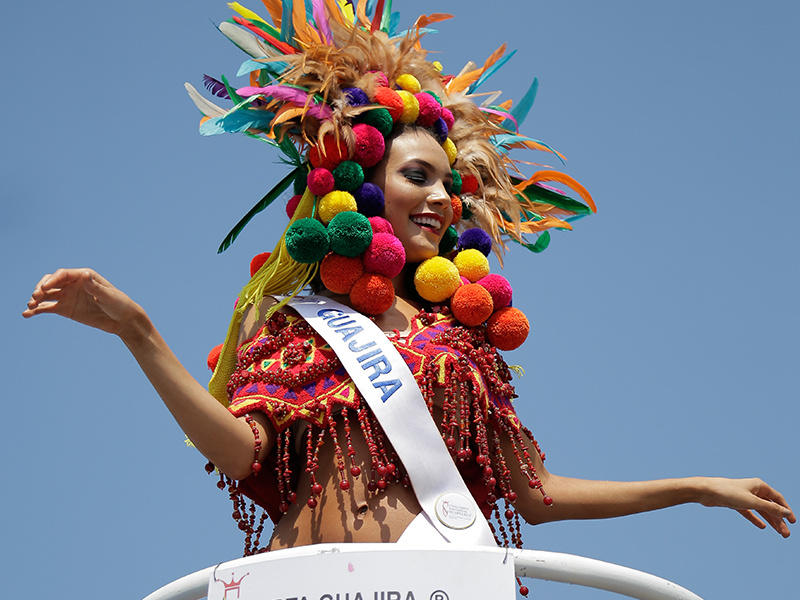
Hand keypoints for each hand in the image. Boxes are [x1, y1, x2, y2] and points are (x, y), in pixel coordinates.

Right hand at [23, 268, 143, 337]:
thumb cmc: (119, 304)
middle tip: (36, 297)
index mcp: (84, 276)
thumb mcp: (108, 296)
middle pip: (51, 282)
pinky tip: (27, 315)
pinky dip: (37, 310)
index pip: (63, 275)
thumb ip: (95, 287)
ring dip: (36, 299)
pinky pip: (47, 308)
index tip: (45, 288)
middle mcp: (73, 284)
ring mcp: (68, 296)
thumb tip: (84, 274)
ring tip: (29, 307)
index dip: (52, 280)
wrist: (123, 320)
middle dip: (41, 288)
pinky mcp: (65, 309)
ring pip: (46, 295)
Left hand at [699, 477, 794, 536]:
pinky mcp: (735, 503)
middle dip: (779, 520)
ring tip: (779, 533)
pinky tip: (762, 526)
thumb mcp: (752, 502)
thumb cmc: (728, 492)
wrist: (706, 491)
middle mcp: (753, 490)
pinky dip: (756, 519)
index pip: (778, 499)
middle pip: (770, 506)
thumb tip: (787, 512)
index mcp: (759, 485)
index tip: (793, 522)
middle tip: (786, 535)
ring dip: (770, 521)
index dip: (786, 510)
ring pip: (761, 510)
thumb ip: (770, 508)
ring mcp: (744, 496)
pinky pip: (749, 512)